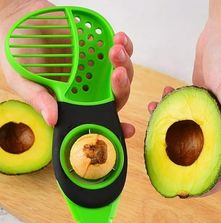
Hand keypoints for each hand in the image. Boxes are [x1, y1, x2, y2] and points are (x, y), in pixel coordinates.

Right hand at [0, 0, 134, 137]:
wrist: (22, 23)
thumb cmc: (21, 57)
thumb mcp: (24, 81)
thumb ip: (39, 99)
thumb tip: (52, 120)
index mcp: (76, 101)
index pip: (98, 117)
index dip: (115, 126)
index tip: (128, 129)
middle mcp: (90, 88)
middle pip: (116, 95)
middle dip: (121, 86)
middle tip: (116, 73)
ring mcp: (97, 68)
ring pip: (122, 73)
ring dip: (124, 64)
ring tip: (115, 50)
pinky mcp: (100, 48)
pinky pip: (120, 50)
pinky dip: (125, 45)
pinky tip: (118, 38)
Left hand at [148, 13, 220, 194]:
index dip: (209, 184)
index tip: (187, 189)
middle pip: (201, 153)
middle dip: (179, 153)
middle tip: (161, 151)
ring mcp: (209, 113)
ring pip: (187, 132)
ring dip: (168, 127)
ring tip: (156, 113)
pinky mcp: (198, 102)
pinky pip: (181, 113)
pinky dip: (168, 109)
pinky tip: (161, 99)